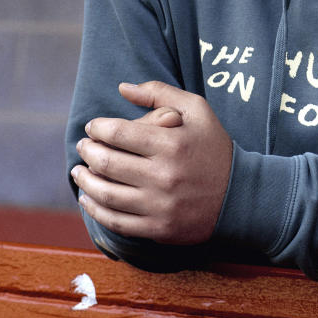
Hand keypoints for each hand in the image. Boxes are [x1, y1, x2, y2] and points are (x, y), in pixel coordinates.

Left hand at [72, 81, 232, 244]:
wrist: (239, 195)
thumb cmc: (214, 147)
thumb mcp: (197, 110)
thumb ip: (160, 93)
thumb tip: (123, 88)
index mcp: (172, 143)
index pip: (119, 133)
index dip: (98, 128)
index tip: (92, 127)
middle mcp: (164, 175)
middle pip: (108, 163)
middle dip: (87, 152)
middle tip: (82, 146)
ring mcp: (160, 205)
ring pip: (107, 194)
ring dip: (85, 181)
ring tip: (78, 171)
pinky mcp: (158, 229)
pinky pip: (116, 221)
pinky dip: (95, 210)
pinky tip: (88, 198)